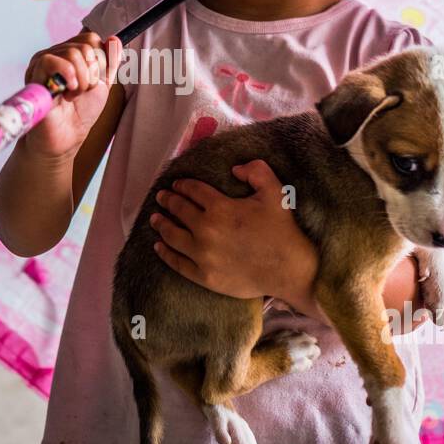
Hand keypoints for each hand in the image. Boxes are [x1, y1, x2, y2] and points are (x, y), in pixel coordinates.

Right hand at [21, 31, 121, 160]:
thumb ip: (110, 62)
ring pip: (72, 53)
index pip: (91, 39)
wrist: (67, 136)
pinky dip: (67, 76)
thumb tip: (115, 39)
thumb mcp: (102, 84)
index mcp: (69, 53)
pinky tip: (66, 92)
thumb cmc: (81, 112)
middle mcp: (55, 53)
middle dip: (92, 73)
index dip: (100, 61)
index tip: (93, 81)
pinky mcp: (34, 74)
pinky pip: (52, 60)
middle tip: (82, 91)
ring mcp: (42, 62)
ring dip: (81, 79)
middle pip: (85, 46)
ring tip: (72, 95)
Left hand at [148, 160, 309, 301]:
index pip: (193, 191)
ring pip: (172, 236)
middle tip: (161, 197)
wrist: (289, 270)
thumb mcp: (275, 192)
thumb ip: (256, 171)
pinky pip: (178, 263)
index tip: (176, 184)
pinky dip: (165, 253)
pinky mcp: (204, 276)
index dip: (183, 185)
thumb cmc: (282, 230)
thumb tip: (235, 168)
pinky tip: (158, 247)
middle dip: (168, 201)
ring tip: (154, 219)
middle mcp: (205, 230)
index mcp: (219, 208)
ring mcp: (202, 255)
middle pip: (179, 211)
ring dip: (161, 225)